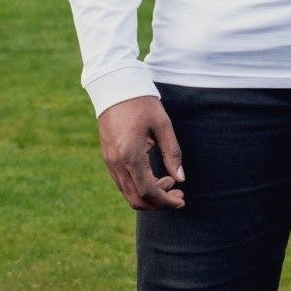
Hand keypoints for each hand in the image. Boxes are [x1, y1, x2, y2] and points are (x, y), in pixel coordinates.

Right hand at [98, 96, 185, 210]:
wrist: (114, 88)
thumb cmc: (141, 103)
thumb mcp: (163, 124)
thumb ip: (172, 153)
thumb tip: (181, 178)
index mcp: (131, 154)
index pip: (149, 191)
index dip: (167, 201)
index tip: (182, 199)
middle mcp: (117, 163)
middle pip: (136, 199)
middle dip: (159, 203)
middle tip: (178, 194)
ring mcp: (110, 162)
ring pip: (128, 193)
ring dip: (149, 196)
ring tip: (169, 183)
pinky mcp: (108, 158)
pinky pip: (123, 183)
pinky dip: (140, 187)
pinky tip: (155, 176)